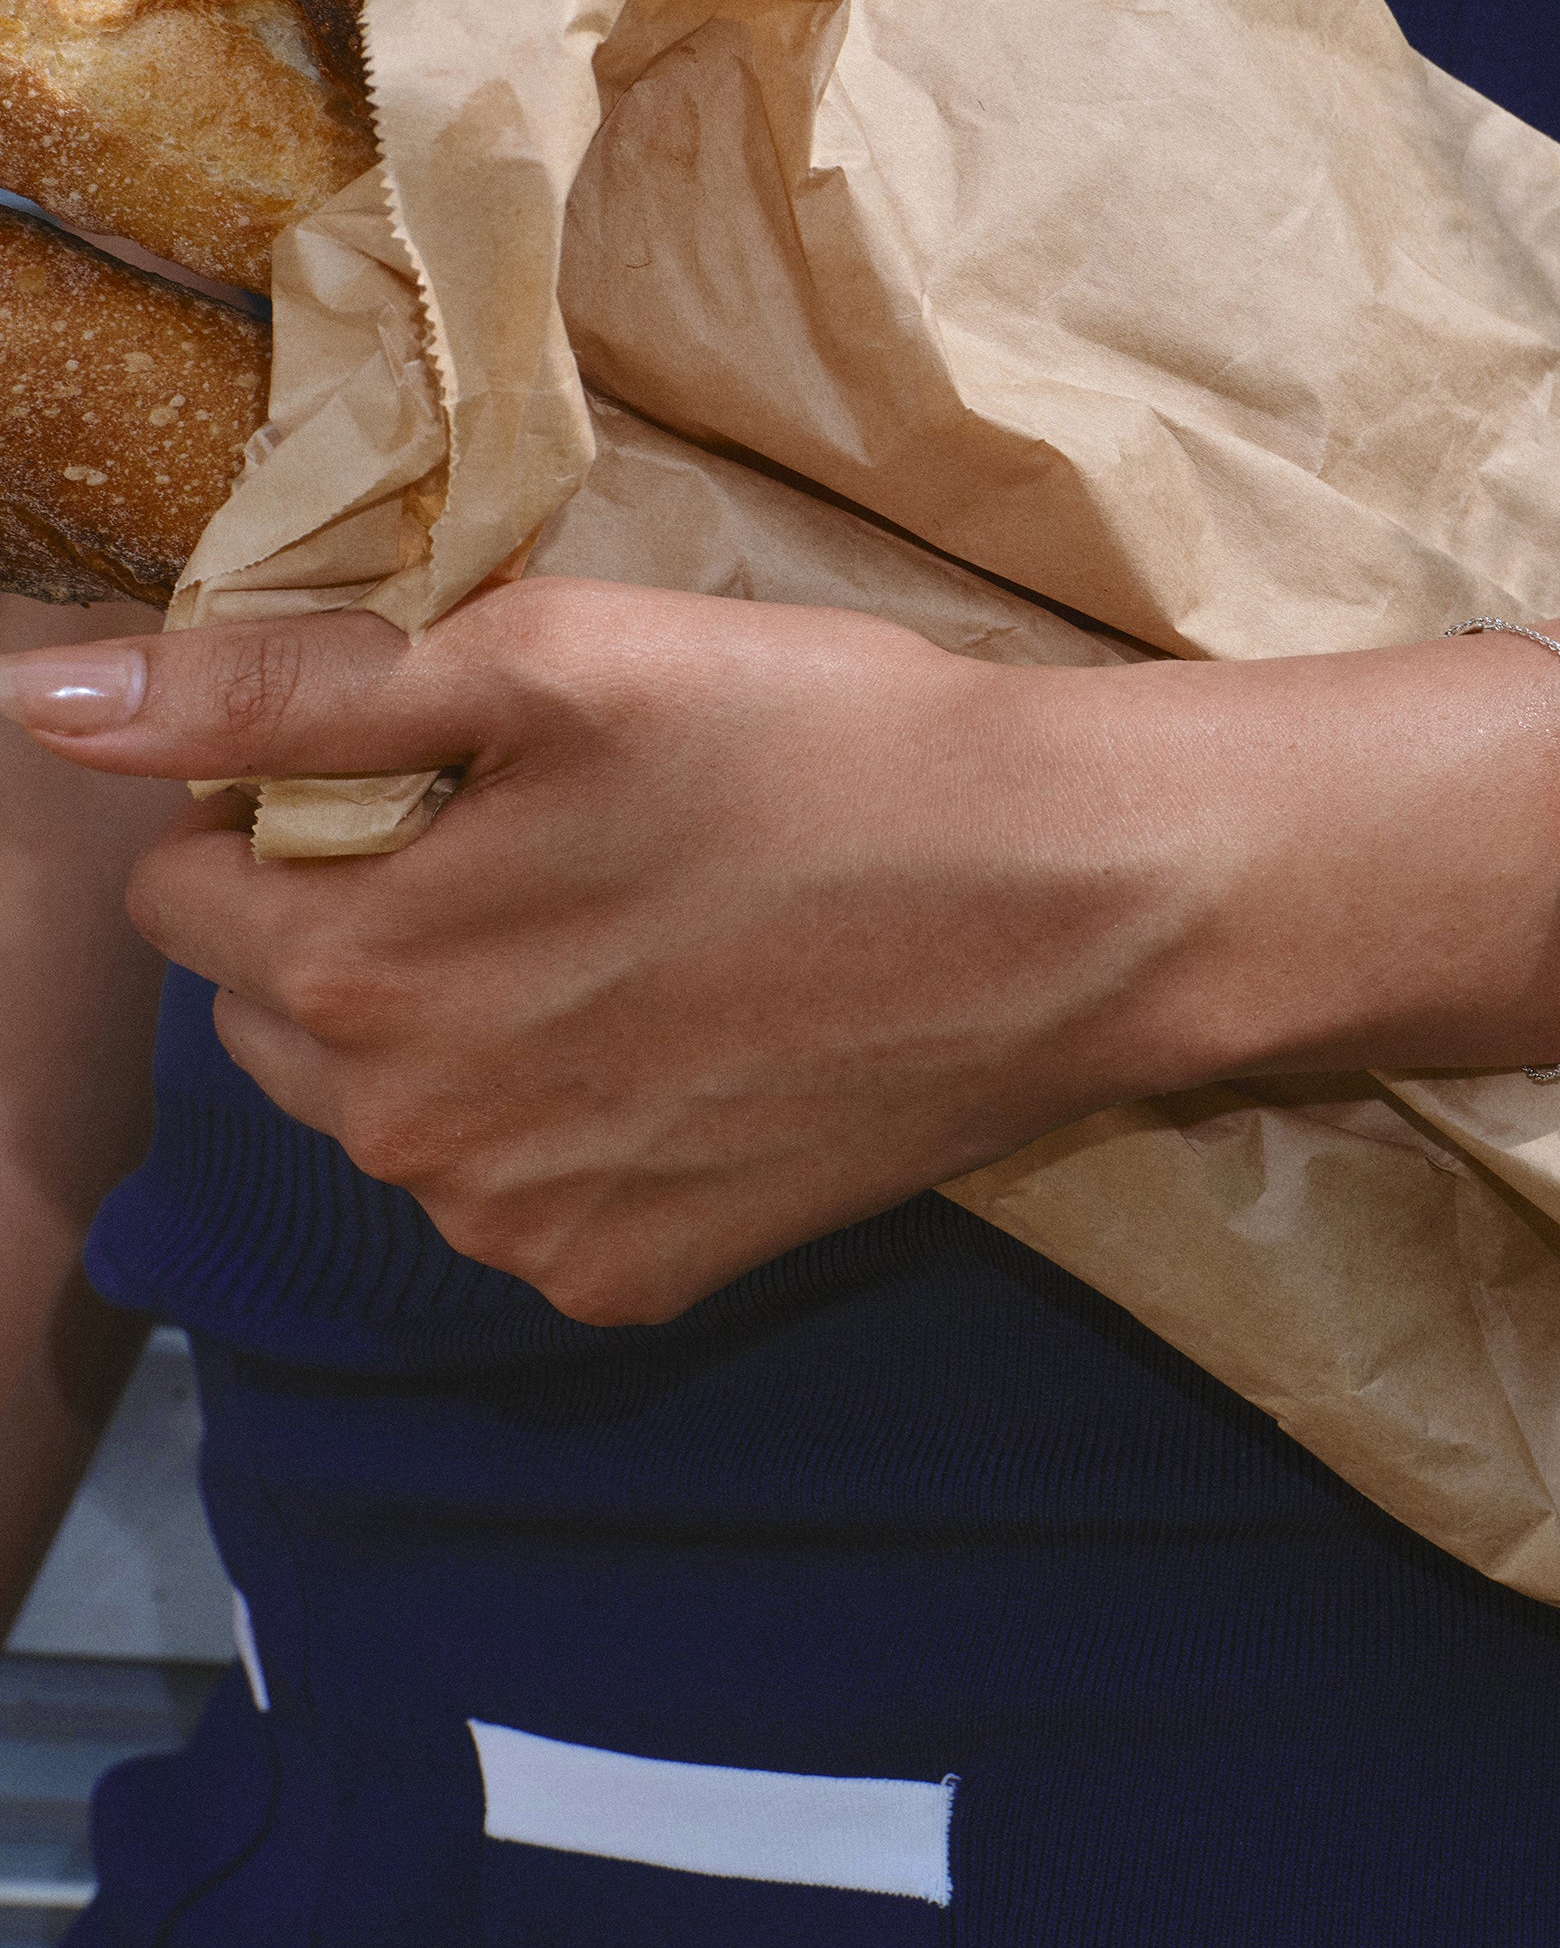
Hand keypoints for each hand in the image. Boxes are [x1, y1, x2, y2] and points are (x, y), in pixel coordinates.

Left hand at [0, 584, 1559, 1323]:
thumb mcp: (547, 660)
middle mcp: (411, 1148)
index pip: (183, 886)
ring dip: (450, 1019)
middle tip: (542, 828)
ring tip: (624, 918)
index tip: (442, 756)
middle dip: (355, 916)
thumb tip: (33, 711)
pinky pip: (517, 1191)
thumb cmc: (815, 743)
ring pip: (394, 1109)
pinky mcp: (634, 1287)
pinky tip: (683, 1028)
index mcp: (360, 979)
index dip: (291, 795)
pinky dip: (559, 1114)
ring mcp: (526, 1239)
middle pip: (276, 1011)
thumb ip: (280, 692)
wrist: (1068, 903)